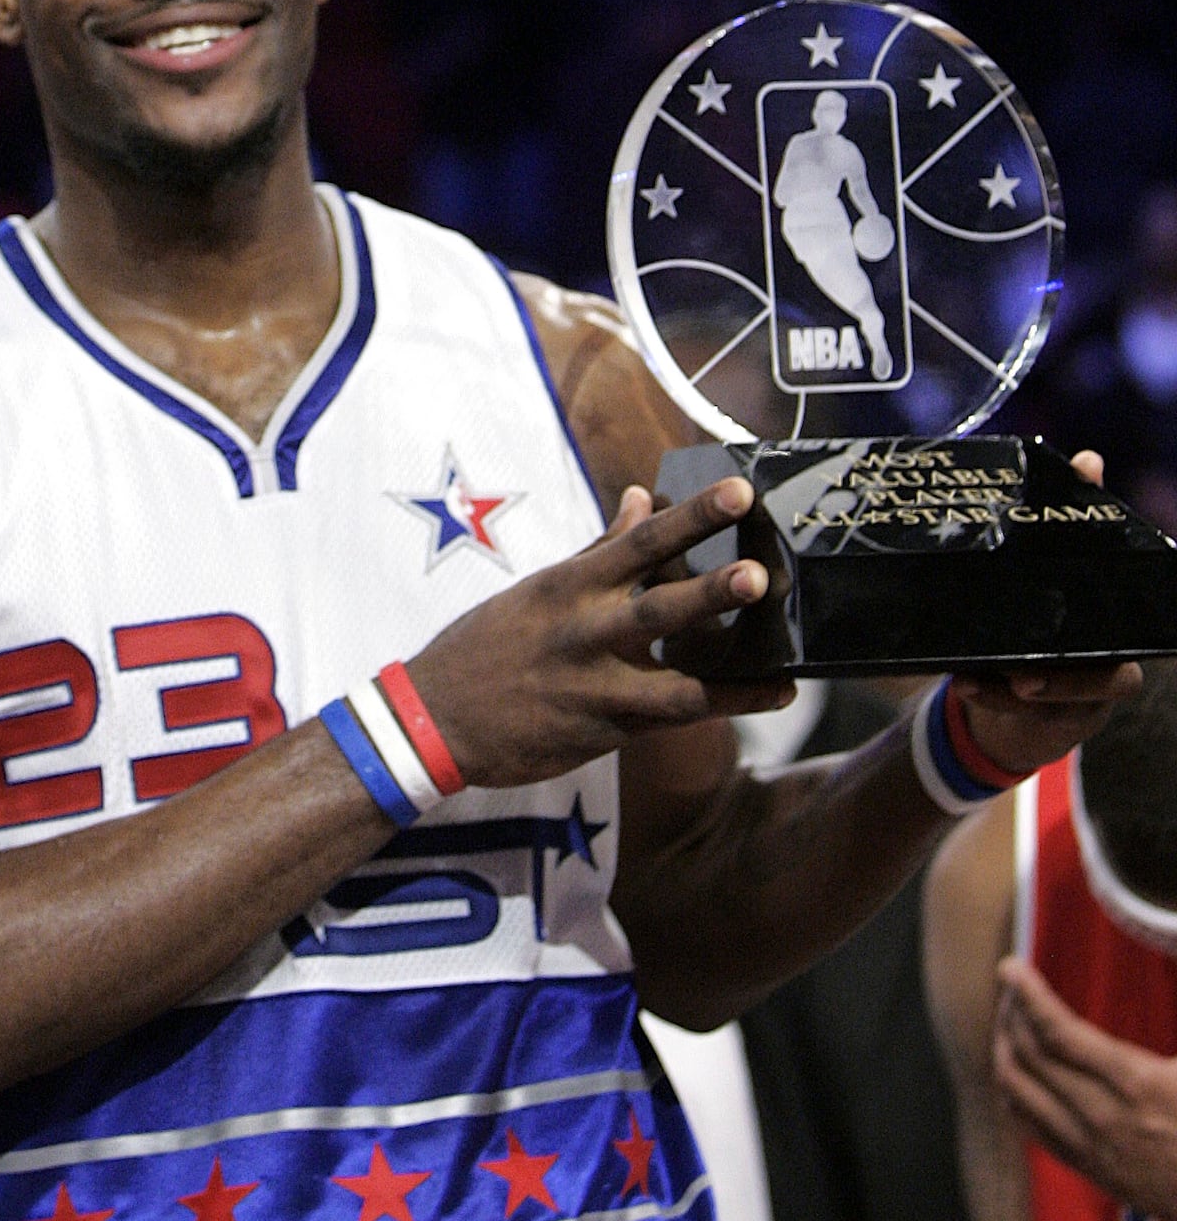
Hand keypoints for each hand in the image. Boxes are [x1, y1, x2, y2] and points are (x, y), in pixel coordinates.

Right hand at [408, 479, 794, 790]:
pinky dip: (728, 703)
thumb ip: (598, 547)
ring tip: (784, 654)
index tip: (739, 491)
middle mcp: (586, 631)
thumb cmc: (487, 646)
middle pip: (658, 604)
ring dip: (730, 662)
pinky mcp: (605, 729)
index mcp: (569, 585)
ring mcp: (596, 684)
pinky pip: (676, 716)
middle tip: (759, 571)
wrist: (436, 720)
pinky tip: (774, 692)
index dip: (691, 516)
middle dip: (711, 588)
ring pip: (675, 674)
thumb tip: (641, 498)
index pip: (639, 541)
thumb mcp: (536, 590)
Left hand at [948, 448, 1141, 774]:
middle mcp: (1108, 663)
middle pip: (1108, 677)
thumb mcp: (1047, 566)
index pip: (1133, 621)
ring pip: (1066, 700)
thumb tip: (1089, 459)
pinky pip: (1027, 713)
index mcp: (1115, 624)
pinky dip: (993, 698)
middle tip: (1028, 667)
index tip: (1089, 613)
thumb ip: (1068, 515)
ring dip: (1025, 690)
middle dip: (1071, 675)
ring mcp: (1081, 696)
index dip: (1126, 610)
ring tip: (993, 673)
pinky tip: (965, 681)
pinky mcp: (1049, 717)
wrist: (1015, 681)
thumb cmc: (1040, 614)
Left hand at [994, 955, 1176, 1220]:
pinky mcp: (1087, 1167)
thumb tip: (1174, 944)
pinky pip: (1026, 1121)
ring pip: (1016, 1088)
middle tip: (1014, 986)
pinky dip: (1013, 1085)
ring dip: (1004, 1045)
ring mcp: (1091, 1147)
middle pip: (1028, 1054)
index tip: (1011, 966)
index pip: (1058, 1032)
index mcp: (1139, 1084)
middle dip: (1011, 1010)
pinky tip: (1020, 1063)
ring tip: (1012, 1020)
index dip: (1027, 994)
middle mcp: (1105, 1116)